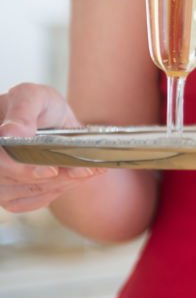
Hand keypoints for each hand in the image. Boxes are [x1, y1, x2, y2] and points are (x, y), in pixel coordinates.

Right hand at [0, 83, 104, 212]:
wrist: (51, 119)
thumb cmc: (40, 105)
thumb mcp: (34, 96)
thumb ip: (23, 111)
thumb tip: (11, 132)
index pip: (1, 161)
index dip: (22, 169)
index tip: (51, 170)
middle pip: (13, 181)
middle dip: (51, 178)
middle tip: (83, 171)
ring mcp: (0, 178)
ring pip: (25, 193)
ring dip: (58, 184)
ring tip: (85, 171)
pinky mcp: (11, 193)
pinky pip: (31, 201)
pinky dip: (56, 191)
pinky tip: (76, 178)